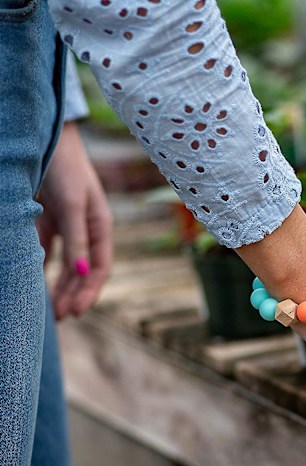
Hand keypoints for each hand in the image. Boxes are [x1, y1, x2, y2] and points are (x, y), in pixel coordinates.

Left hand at [37, 122, 112, 319]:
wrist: (45, 136)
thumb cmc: (65, 169)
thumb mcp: (73, 206)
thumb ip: (76, 241)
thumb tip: (81, 276)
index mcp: (100, 227)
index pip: (100, 268)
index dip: (89, 292)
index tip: (75, 312)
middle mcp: (87, 230)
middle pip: (83, 271)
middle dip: (73, 295)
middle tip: (59, 319)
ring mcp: (68, 225)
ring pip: (66, 265)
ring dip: (59, 286)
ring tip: (49, 310)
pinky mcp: (49, 220)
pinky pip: (47, 251)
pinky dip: (43, 267)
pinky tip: (34, 282)